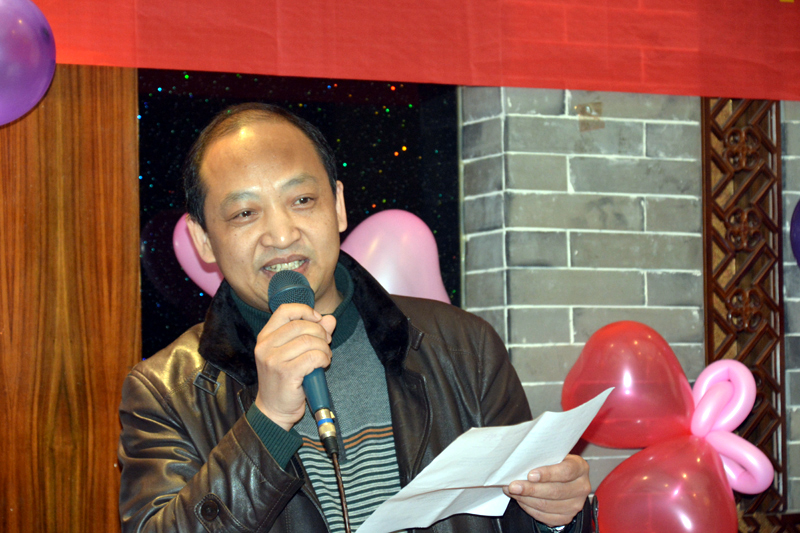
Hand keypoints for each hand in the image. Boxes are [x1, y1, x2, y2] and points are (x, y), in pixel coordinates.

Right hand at [252, 303, 336, 429]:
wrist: (274, 410)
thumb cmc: (285, 380)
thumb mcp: (295, 353)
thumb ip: (312, 333)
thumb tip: (330, 319)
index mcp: (265, 337)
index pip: (284, 310)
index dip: (304, 311)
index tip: (317, 319)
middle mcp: (265, 346)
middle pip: (300, 325)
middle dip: (320, 332)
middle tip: (326, 343)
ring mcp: (273, 360)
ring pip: (309, 341)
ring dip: (324, 348)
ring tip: (324, 357)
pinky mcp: (286, 373)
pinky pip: (313, 357)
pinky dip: (323, 358)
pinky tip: (323, 365)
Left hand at [503, 454, 590, 527]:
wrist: (563, 480)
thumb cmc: (555, 465)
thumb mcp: (553, 456)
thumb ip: (542, 459)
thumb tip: (520, 464)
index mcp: (580, 467)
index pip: (566, 471)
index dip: (547, 474)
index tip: (530, 475)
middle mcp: (581, 487)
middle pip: (555, 491)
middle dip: (531, 489)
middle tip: (514, 486)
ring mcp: (575, 504)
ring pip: (547, 505)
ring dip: (526, 499)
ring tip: (513, 492)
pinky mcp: (566, 517)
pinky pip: (545, 516)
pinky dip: (529, 508)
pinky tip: (521, 500)